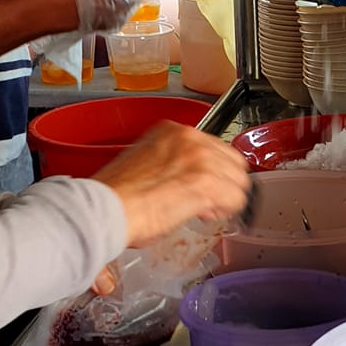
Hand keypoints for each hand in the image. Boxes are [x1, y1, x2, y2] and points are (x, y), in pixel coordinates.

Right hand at [93, 125, 250, 246]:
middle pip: (234, 161)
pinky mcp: (206, 182)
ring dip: (225, 199)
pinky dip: (226, 211)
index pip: (215, 147)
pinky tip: (205, 215)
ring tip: (202, 210)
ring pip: (239, 181)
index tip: (199, 186)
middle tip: (205, 202)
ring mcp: (200, 158)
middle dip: (224, 184)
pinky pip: (236, 199)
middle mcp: (189, 138)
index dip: (212, 171)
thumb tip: (188, 180)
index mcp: (172, 130)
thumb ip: (172, 164)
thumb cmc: (115, 196)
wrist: (106, 208)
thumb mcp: (145, 163)